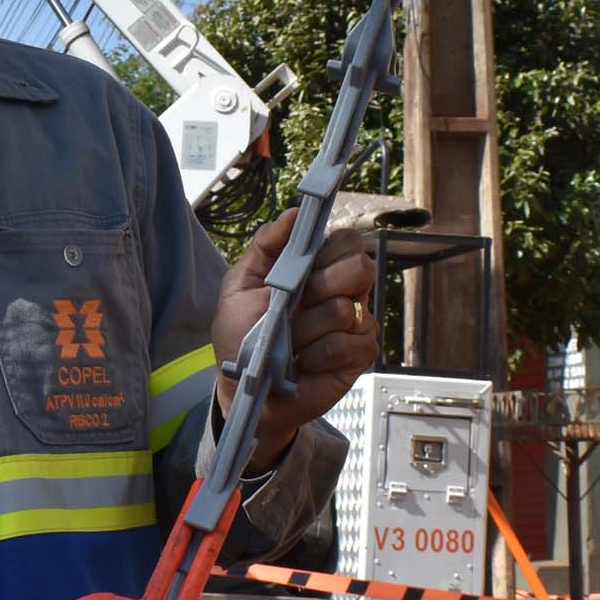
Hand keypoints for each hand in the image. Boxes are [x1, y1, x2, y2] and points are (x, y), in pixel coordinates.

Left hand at [213, 214, 377, 463]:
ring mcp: (355, 324)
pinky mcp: (359, 356)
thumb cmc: (241, 336)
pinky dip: (315, 354)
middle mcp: (343, 293)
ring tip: (289, 342)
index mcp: (318, 271)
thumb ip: (265, 246)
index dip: (332, 247)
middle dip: (321, 285)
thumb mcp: (239, 285)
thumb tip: (294, 213)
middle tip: (294, 304)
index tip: (305, 264)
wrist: (242, 387)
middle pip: (360, 267)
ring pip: (345, 308)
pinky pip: (346, 343)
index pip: (348, 241)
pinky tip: (301, 363)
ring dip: (306, 328)